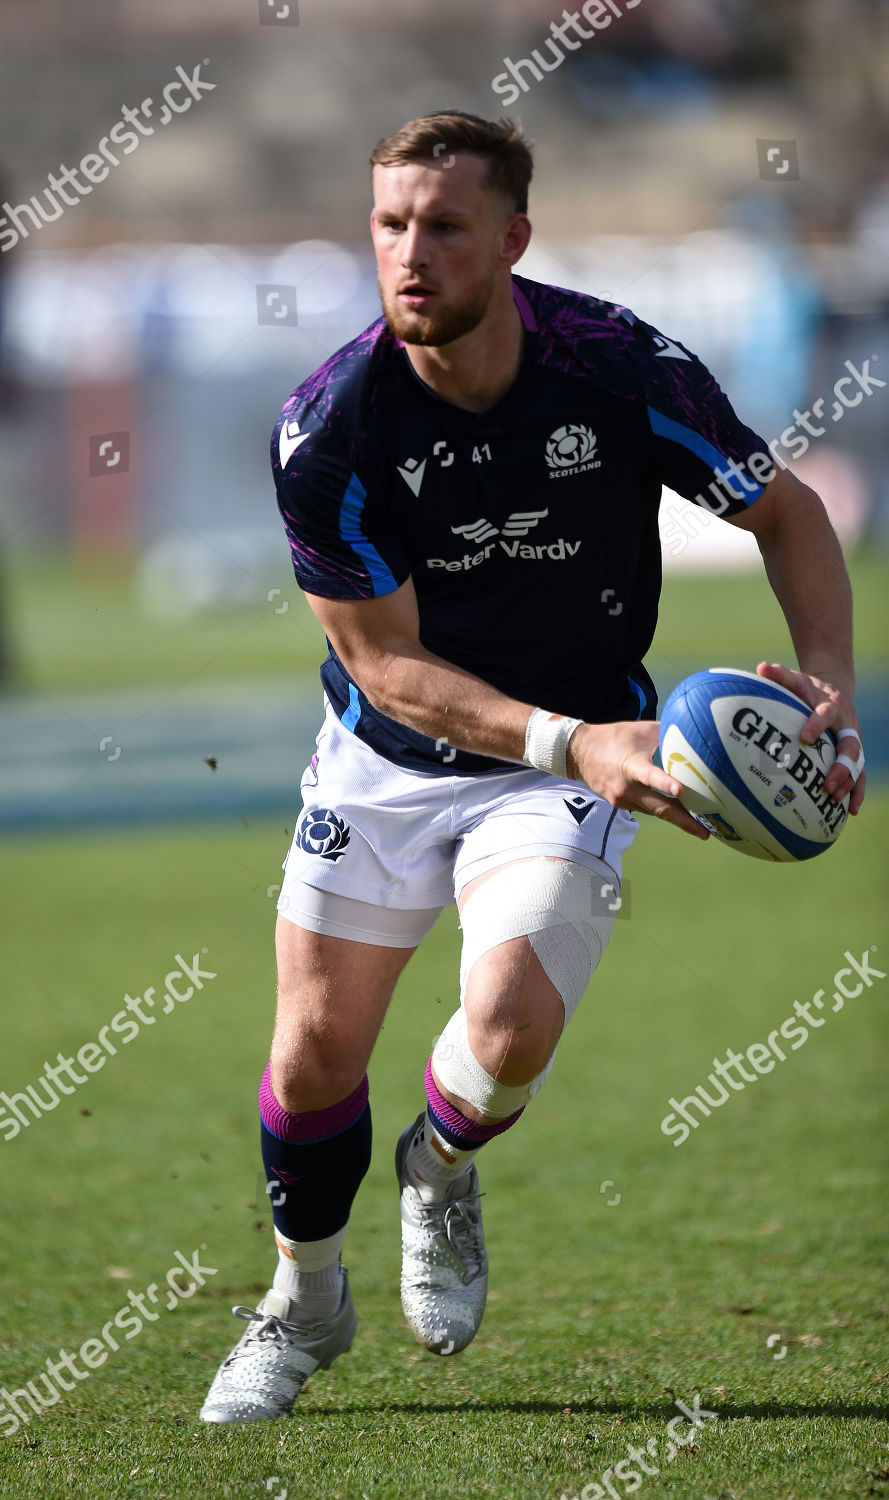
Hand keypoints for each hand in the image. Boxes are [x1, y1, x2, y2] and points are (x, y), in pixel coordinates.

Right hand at [567, 720, 709, 839]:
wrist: (579, 753)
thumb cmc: (613, 737)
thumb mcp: (641, 731)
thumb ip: (667, 734)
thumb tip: (694, 733)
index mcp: (631, 766)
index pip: (650, 776)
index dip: (665, 783)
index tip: (681, 790)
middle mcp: (626, 788)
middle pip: (659, 808)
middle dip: (683, 821)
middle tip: (704, 832)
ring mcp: (622, 800)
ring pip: (655, 811)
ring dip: (676, 818)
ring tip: (700, 826)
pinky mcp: (621, 805)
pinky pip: (646, 809)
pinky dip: (662, 810)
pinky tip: (679, 813)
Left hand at [756, 662, 865, 814]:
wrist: (835, 691)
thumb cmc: (807, 689)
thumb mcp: (795, 680)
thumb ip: (780, 676)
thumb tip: (761, 666)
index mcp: (831, 705)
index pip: (826, 713)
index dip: (816, 725)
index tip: (804, 738)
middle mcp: (846, 724)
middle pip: (849, 746)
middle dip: (841, 766)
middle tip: (827, 785)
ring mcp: (852, 740)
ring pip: (858, 763)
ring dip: (850, 782)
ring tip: (836, 800)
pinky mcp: (854, 754)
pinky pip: (860, 774)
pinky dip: (857, 790)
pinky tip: (851, 811)